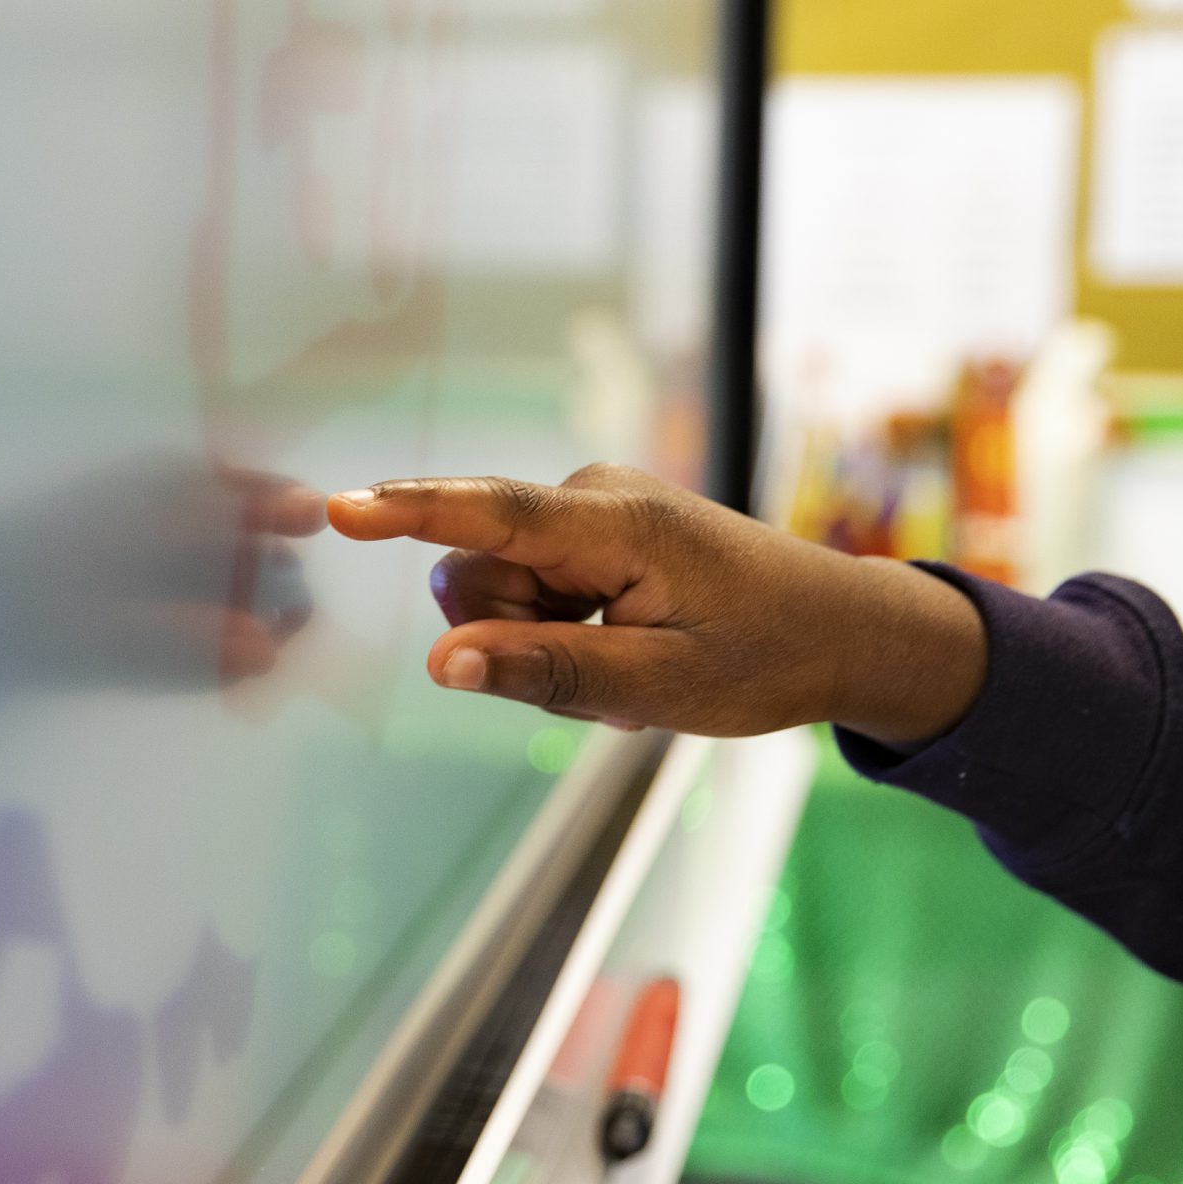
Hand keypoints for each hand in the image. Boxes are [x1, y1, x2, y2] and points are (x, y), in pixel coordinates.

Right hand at [326, 464, 988, 742]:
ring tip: (624, 666)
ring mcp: (593, 510)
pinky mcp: (594, 529)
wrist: (845, 630)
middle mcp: (594, 497)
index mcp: (619, 524)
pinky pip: (530, 584)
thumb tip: (439, 664)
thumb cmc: (766, 657)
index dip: (406, 513)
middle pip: (477, 570)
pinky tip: (624, 650)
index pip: (490, 513)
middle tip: (604, 679)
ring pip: (497, 585)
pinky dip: (562, 629)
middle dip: (511, 635)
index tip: (337, 510)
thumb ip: (542, 671)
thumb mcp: (656, 686)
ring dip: (541, 640)